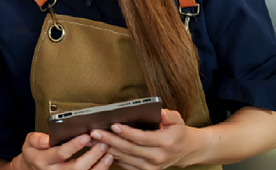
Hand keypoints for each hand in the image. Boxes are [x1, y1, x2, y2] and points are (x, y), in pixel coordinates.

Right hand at [17, 132, 113, 169]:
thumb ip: (37, 139)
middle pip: (77, 167)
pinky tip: (105, 163)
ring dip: (99, 166)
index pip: (61, 154)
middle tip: (101, 143)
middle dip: (92, 155)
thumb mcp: (29, 143)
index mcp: (43, 161)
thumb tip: (47, 139)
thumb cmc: (35, 154)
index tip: (86, 136)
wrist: (33, 169)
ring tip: (108, 154)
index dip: (74, 145)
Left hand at [89, 109, 206, 169]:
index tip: (113, 125)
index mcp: (165, 143)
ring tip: (91, 140)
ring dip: (106, 148)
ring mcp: (150, 166)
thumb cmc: (176, 132)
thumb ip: (168, 115)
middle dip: (110, 140)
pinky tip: (99, 148)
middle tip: (94, 133)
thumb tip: (159, 112)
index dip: (127, 132)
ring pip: (124, 157)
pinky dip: (111, 156)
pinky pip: (125, 164)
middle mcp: (157, 157)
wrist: (184, 150)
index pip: (142, 138)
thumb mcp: (177, 120)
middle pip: (129, 149)